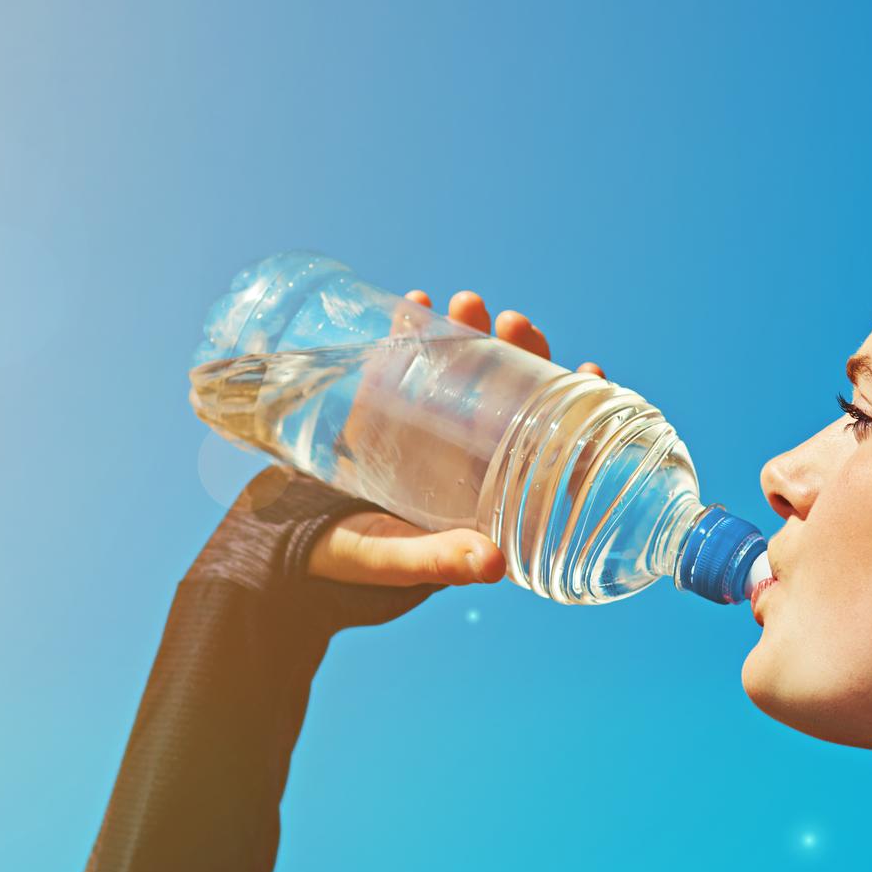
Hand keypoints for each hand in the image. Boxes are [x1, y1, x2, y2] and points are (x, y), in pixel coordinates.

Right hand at [304, 289, 608, 588]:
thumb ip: (439, 563)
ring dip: (470, 333)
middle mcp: (464, 461)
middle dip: (521, 353)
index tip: (588, 368)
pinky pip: (408, 362)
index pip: (548, 449)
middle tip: (513, 322)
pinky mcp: (384, 411)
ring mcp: (425, 431)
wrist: (283, 550)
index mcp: (486, 497)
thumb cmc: (350, 567)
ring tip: (463, 304)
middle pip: (512, 397)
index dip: (577, 411)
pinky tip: (415, 304)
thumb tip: (493, 565)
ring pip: (464, 372)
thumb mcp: (399, 562)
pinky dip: (413, 332)